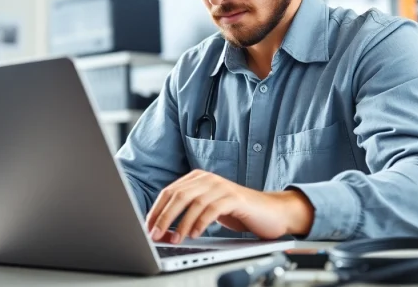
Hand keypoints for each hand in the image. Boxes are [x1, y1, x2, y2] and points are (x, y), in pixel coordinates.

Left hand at [145, 169, 313, 243]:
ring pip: (193, 202)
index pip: (169, 191)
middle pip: (178, 195)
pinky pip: (211, 209)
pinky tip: (194, 234)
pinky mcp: (234, 198)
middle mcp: (208, 179)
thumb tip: (160, 228)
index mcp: (197, 178)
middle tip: (154, 234)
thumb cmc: (237, 212)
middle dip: (163, 216)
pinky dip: (200, 223)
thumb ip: (187, 212)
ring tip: (174, 239)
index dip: (156, 209)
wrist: (270, 212)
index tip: (147, 226)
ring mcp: (221, 186)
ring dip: (180, 223)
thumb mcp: (207, 209)